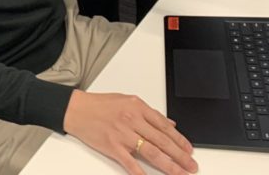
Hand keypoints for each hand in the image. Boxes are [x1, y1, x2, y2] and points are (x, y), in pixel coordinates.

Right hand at [63, 90, 196, 174]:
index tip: (189, 150)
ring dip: (168, 165)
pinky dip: (140, 173)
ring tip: (180, 173)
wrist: (77, 110)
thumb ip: (149, 113)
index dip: (179, 140)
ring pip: (151, 152)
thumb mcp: (127, 101)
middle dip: (179, 155)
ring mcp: (122, 134)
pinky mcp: (112, 147)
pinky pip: (130, 163)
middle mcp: (132, 120)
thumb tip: (169, 123)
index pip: (164, 126)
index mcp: (137, 107)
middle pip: (161, 141)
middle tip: (191, 165)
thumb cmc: (100, 105)